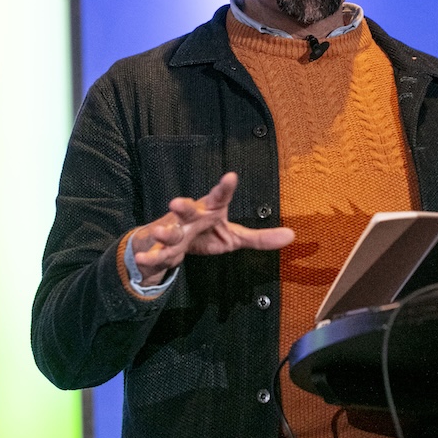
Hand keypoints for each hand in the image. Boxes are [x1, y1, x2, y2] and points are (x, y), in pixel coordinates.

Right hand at [129, 172, 294, 285]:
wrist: (171, 245)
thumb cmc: (205, 234)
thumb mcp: (233, 237)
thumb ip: (260, 238)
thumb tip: (292, 235)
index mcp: (210, 211)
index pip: (219, 197)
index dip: (225, 188)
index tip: (231, 176)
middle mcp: (190, 218)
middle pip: (187, 210)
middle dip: (182, 206)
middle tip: (176, 202)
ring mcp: (174, 232)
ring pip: (168, 232)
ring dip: (164, 233)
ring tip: (160, 234)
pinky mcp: (161, 249)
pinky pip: (156, 254)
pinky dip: (150, 257)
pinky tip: (145, 260)